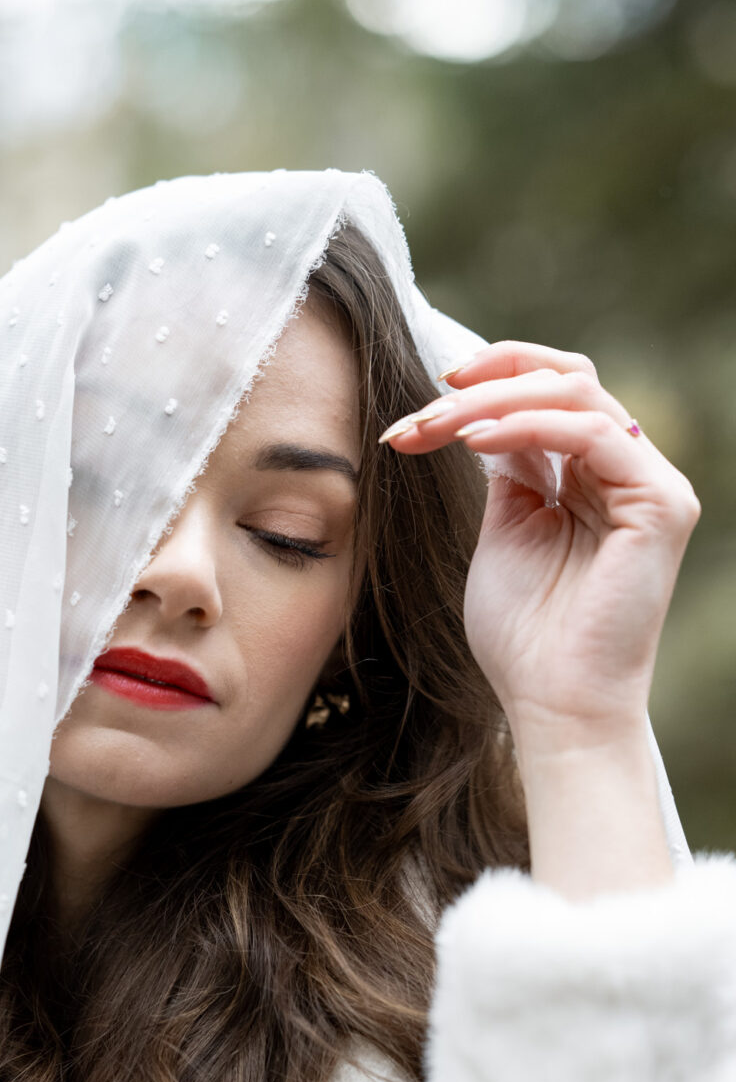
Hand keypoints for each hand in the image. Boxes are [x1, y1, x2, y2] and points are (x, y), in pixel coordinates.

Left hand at [382, 340, 700, 748]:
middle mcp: (629, 473)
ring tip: (437, 424)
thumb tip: (482, 418)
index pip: (554, 392)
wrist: (552, 704)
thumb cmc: (524, 637)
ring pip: (576, 395)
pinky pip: (592, 434)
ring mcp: (651, 485)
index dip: (494, 377)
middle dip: (484, 385)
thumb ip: (509, 474)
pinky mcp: (660, 504)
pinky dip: (527, 426)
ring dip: (493, 403)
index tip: (430, 395)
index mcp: (596, 478)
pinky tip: (474, 441)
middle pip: (566, 380)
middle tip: (423, 410)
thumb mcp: (505, 533)